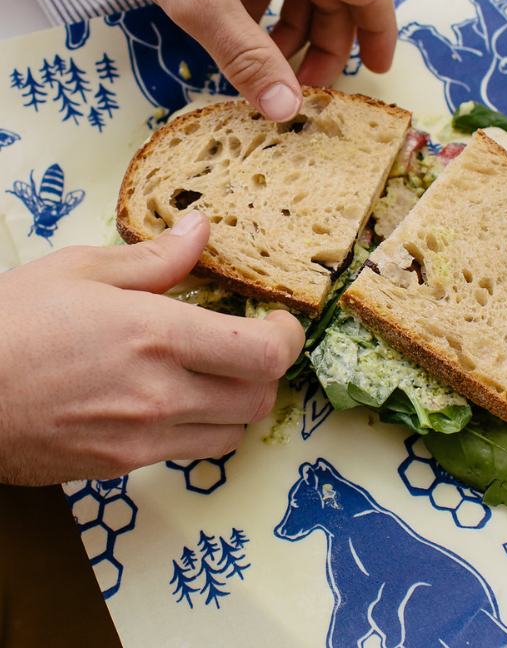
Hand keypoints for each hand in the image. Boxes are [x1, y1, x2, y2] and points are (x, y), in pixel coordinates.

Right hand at [0, 212, 304, 485]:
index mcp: (158, 336)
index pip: (265, 354)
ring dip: (238, 403)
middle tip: (250, 343)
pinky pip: (187, 454)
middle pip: (261, 398)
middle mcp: (160, 394)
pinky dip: (199, 429)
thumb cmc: (9, 323)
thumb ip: (156, 258)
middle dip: (268, 369)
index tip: (279, 320)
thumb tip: (202, 230)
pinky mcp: (117, 467)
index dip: (289, 338)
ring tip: (214, 373)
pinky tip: (173, 400)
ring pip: (233, 434)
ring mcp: (140, 439)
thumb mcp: (80, 270)